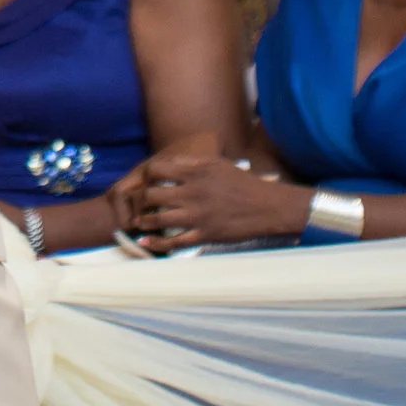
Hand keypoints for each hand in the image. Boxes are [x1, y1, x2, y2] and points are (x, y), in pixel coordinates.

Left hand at [119, 150, 309, 253]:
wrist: (266, 206)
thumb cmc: (243, 183)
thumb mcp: (218, 164)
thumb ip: (193, 162)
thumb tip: (173, 161)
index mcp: (195, 172)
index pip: (157, 170)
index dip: (146, 175)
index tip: (145, 181)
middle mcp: (192, 193)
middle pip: (152, 195)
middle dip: (142, 200)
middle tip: (139, 203)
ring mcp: (197, 215)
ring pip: (159, 219)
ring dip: (145, 221)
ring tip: (139, 221)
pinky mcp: (204, 234)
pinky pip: (174, 241)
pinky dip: (157, 244)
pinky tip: (146, 243)